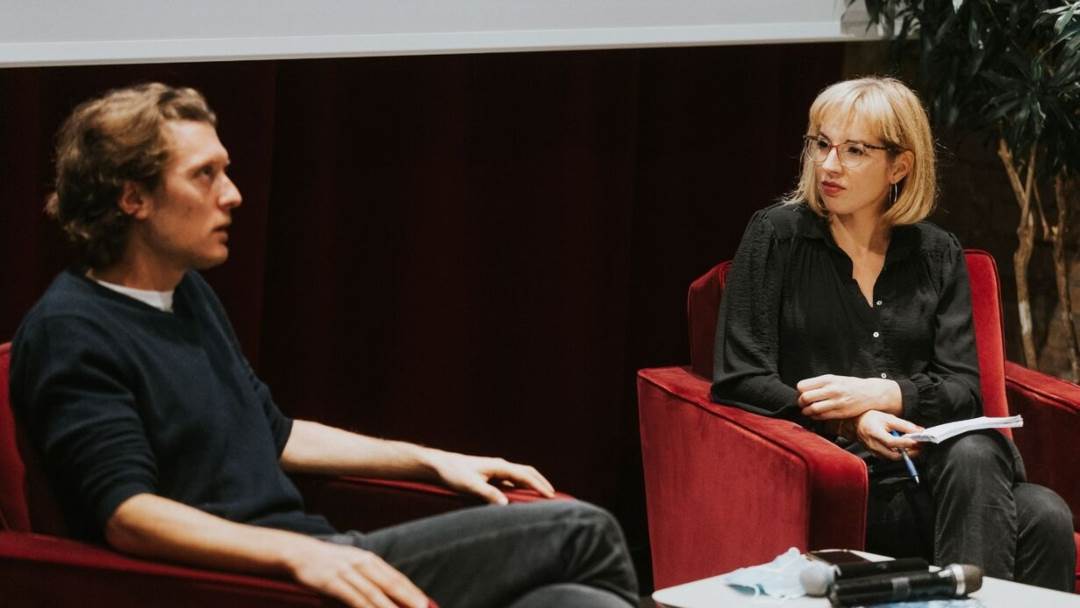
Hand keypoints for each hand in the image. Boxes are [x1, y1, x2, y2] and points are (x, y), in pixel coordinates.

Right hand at [287, 538, 428, 607]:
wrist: (299, 553)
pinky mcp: (332, 582)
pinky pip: (354, 598)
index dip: (413, 592)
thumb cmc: (329, 562)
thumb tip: (391, 593)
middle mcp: (362, 564)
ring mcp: (347, 572)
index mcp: (370, 560)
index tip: (427, 604)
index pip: (397, 578)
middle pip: (391, 585)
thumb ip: (371, 577)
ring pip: (374, 594)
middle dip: (409, 600)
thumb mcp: (353, 564)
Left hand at [428, 451, 555, 504]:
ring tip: (542, 495)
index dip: (539, 486)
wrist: (439, 465)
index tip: (551, 497)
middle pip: (527, 472)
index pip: (525, 476)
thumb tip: (505, 504)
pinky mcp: (490, 474)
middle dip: (541, 482)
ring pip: (520, 475)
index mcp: (499, 466)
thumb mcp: (470, 486)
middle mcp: (500, 465)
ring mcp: (495, 469)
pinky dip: (521, 486)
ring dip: (532, 483)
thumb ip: (488, 494)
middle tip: (553, 495)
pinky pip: (512, 479)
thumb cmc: (453, 473)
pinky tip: (521, 495)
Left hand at [796, 374, 901, 419]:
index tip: (801, 394)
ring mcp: (836, 402)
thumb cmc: (851, 385)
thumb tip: (802, 390)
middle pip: (804, 398)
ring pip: (812, 409)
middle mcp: (831, 390)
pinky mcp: (841, 412)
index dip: (799, 392)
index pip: (802, 386)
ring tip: (808, 411)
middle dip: (800, 403)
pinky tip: (816, 415)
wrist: (871, 392)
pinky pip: (822, 416)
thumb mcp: (835, 379)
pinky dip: (815, 417)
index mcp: (828, 379)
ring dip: (806, 412)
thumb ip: (820, 384)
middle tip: (803, 404)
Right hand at [853, 410, 923, 460]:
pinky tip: (903, 447)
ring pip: (893, 458)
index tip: (917, 441)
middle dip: (910, 452)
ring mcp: (873, 451)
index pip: (891, 442)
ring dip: (905, 454)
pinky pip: (889, 457)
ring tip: (913, 446)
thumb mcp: (888, 418)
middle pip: (894, 455)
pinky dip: (898, 454)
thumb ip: (905, 425)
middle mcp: (873, 445)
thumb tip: (919, 431)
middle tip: (919, 446)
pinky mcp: (875, 454)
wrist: (856, 423)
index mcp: (875, 433)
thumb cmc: (870, 418)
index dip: (905, 443)